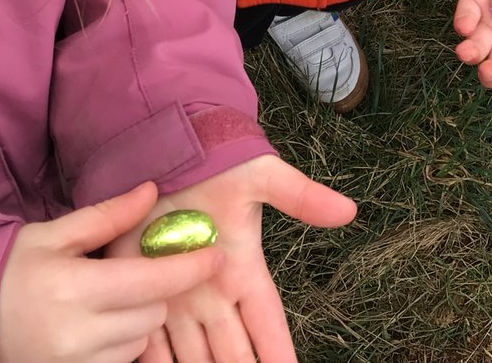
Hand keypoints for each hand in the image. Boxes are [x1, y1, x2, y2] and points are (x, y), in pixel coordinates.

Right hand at [0, 182, 223, 362]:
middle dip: (158, 291)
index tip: (217, 257)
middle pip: (154, 313)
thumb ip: (107, 216)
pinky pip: (121, 361)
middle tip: (141, 273)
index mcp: (75, 289)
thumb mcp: (54, 234)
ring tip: (113, 299)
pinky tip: (101, 324)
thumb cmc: (8, 270)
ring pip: (141, 340)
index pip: (153, 282)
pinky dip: (122, 342)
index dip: (191, 269)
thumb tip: (152, 191)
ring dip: (141, 318)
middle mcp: (78, 334)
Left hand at [106, 155, 355, 362]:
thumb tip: (349, 211)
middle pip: (231, 351)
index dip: (278, 353)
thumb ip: (301, 196)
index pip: (268, 324)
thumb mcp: (262, 176)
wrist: (167, 149)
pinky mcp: (141, 290)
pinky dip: (153, 360)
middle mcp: (212, 293)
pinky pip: (149, 339)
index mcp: (244, 270)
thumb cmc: (218, 163)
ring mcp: (176, 295)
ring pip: (191, 353)